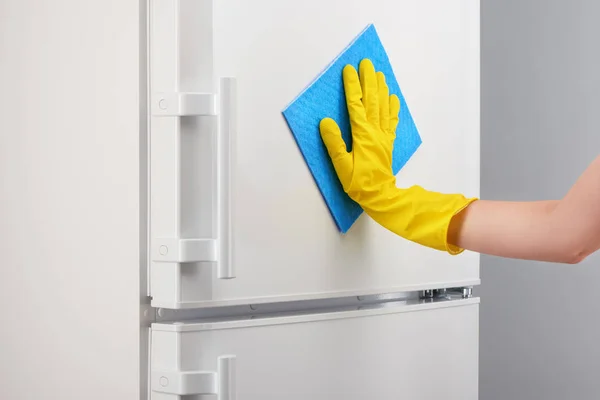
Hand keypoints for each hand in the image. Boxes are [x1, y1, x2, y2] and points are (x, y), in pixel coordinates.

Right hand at [319, 59, 399, 209]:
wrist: (379, 195)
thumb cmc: (358, 183)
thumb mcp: (341, 165)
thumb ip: (334, 143)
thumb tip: (326, 122)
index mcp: (361, 134)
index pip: (356, 104)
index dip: (352, 86)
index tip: (349, 70)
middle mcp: (374, 131)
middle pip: (372, 100)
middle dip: (368, 80)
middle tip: (366, 63)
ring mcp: (383, 136)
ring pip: (383, 106)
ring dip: (381, 89)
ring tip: (379, 73)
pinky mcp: (387, 142)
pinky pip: (391, 121)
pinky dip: (392, 108)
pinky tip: (392, 97)